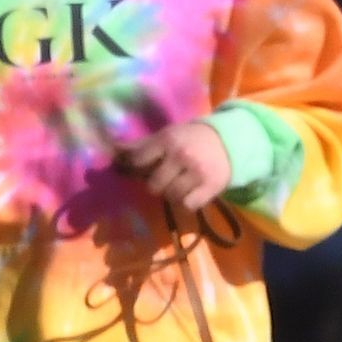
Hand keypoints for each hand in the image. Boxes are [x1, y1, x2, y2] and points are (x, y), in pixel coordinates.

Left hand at [116, 121, 231, 212]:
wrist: (228, 142)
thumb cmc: (190, 139)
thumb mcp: (167, 135)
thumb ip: (140, 145)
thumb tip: (113, 150)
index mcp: (167, 139)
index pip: (138, 160)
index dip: (137, 168)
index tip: (143, 168)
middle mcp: (181, 155)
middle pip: (153, 185)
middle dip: (157, 184)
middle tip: (166, 177)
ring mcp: (196, 171)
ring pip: (170, 197)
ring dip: (172, 194)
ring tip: (180, 184)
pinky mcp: (210, 186)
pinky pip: (187, 205)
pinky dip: (187, 203)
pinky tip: (191, 192)